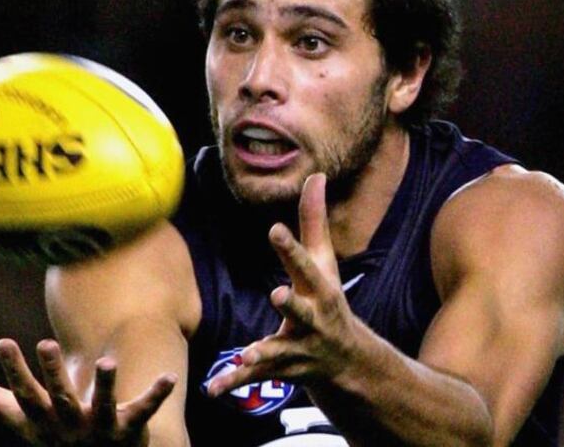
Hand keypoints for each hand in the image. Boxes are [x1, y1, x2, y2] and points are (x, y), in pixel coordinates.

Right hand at [0, 338, 176, 445]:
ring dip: (106, 385)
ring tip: (109, 361)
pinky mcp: (131, 429)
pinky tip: (169, 376)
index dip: (14, 370)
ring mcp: (101, 428)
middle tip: (45, 343)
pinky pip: (145, 411)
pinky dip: (155, 394)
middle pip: (60, 398)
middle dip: (52, 374)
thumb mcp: (19, 416)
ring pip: (103, 405)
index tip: (3, 341)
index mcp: (43, 418)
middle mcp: (69, 425)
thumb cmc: (53, 435)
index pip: (24, 394)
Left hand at [206, 173, 358, 395]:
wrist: (349, 363)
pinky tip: (214, 388)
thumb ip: (314, 221)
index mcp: (320, 291)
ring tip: (246, 354)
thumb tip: (317, 175)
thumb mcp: (325, 263)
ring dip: (263, 353)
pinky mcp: (281, 370)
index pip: (305, 265)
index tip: (275, 229)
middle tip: (277, 294)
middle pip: (301, 312)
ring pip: (278, 352)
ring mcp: (298, 349)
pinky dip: (234, 383)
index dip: (291, 248)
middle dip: (291, 305)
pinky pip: (255, 378)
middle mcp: (312, 321)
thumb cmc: (329, 301)